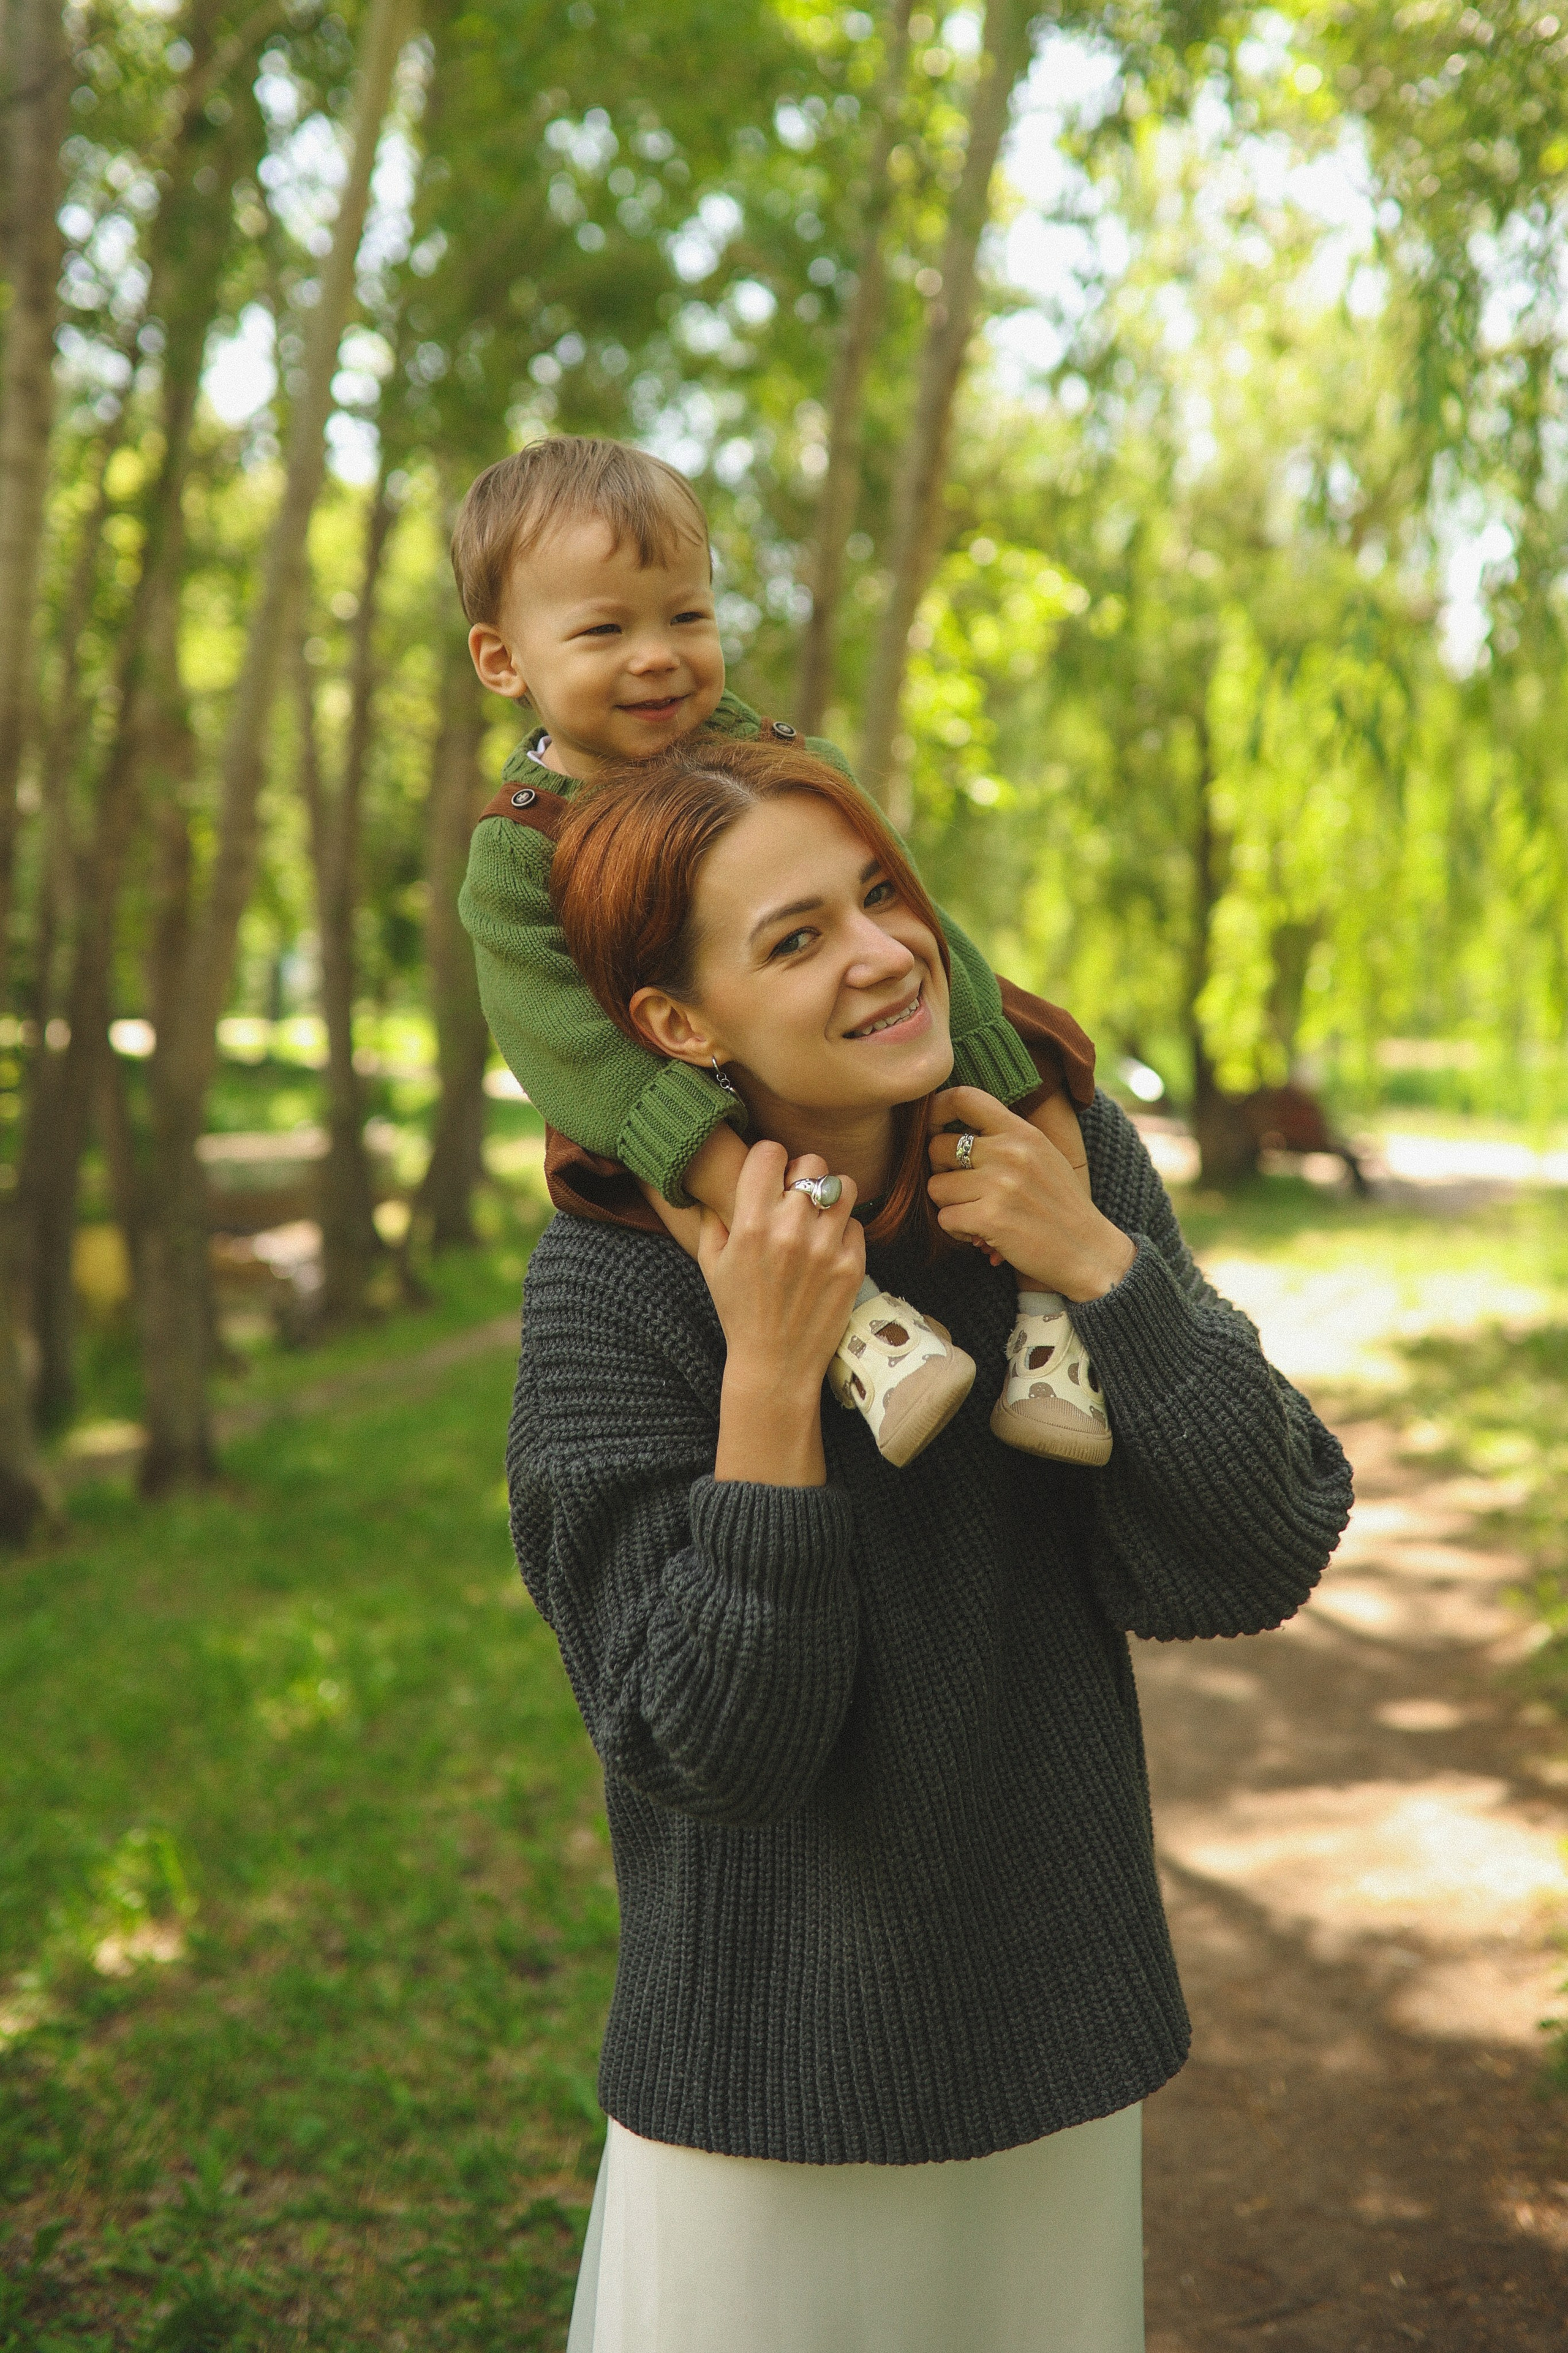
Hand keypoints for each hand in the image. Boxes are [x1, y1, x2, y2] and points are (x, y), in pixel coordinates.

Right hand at [698, 1142, 863, 1483]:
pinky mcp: (852, 1265)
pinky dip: (843, 1231)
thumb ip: (711, 1220)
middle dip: (803, 1175)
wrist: (776, 1363)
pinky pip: (856, 1224)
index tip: (769, 1175)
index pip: (770, 1152)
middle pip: (812, 1163)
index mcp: (751, 1223)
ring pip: (843, 1186)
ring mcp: (826, 1247)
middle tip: (796, 1197)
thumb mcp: (711, 1265)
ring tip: (818, 1218)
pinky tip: (829, 1249)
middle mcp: (790, 1229)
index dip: (769, 1159)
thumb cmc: (740, 1312)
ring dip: (830, 1197)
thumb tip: (710, 1189)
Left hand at [926, 1086, 1134, 1301]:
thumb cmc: (1060, 1205)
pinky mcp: (990, 1219)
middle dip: (942, 1172)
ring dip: (950, 1205)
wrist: (1088, 1251)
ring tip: (978, 1214)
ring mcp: (1000, 1185)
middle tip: (965, 1190)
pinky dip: (957, 1230)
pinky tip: (981, 1234)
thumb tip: (952, 1125)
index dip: (936, 1111)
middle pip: (937, 1147)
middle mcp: (1010, 1153)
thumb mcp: (1042, 1155)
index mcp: (1022, 1132)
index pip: (964, 1097)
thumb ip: (1004, 1137)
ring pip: (936, 1187)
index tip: (935, 1131)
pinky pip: (944, 1218)